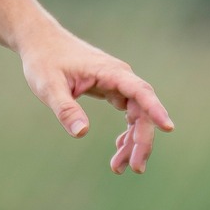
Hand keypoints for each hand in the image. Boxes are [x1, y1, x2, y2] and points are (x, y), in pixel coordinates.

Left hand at [17, 20, 173, 172]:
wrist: (40, 42)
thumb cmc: (44, 60)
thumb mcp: (49, 86)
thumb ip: (65, 109)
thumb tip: (82, 133)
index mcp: (109, 72)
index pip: (140, 91)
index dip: (155, 110)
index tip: (168, 128)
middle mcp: (120, 77)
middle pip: (142, 110)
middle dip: (142, 140)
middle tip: (134, 168)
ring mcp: (117, 83)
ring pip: (137, 115)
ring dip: (133, 141)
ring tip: (119, 167)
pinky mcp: (111, 89)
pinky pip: (128, 113)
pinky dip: (126, 132)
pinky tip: (119, 148)